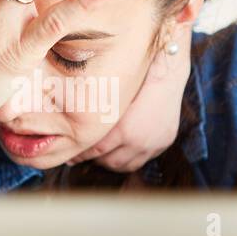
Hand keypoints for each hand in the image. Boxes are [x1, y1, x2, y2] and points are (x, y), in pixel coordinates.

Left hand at [69, 19, 192, 171]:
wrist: (167, 70)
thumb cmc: (133, 76)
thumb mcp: (109, 94)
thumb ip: (94, 114)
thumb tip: (73, 126)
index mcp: (125, 130)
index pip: (95, 150)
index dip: (80, 153)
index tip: (70, 152)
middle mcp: (140, 141)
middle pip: (108, 161)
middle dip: (92, 158)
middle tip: (81, 152)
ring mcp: (154, 144)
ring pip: (124, 165)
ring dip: (109, 161)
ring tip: (98, 152)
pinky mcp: (164, 142)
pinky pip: (141, 160)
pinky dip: (127, 158)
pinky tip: (118, 150)